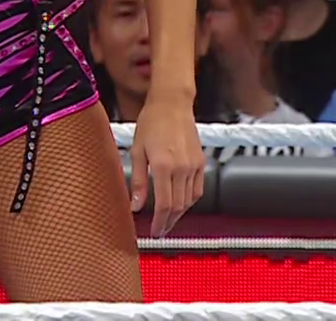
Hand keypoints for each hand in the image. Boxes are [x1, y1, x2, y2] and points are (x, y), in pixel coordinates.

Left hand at [129, 93, 203, 236]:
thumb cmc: (152, 123)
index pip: (163, 205)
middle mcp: (181, 168)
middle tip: (160, 230)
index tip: (154, 231)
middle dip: (168, 222)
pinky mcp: (201, 161)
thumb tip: (135, 205)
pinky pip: (198, 188)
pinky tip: (182, 203)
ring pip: (189, 200)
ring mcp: (194, 165)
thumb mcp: (136, 152)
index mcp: (163, 166)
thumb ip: (136, 181)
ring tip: (169, 219)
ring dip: (179, 213)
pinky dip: (190, 200)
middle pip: (177, 206)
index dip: (159, 223)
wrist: (172, 104)